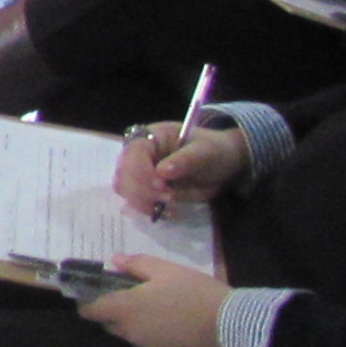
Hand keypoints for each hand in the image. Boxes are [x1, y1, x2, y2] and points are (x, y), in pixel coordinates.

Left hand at [78, 256, 228, 346]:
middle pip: (109, 323)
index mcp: (125, 310)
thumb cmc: (196, 294)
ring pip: (130, 334)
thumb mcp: (167, 270)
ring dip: (135, 322)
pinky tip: (173, 321)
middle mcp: (130, 334)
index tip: (94, 290)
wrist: (234, 330)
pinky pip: (149, 344)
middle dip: (114, 309)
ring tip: (157, 304)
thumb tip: (116, 261)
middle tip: (132, 292)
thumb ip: (137, 264)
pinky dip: (153, 333)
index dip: (87, 301)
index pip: (89, 311)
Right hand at [113, 121, 246, 215]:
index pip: (133, 151)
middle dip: (142, 189)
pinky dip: (146, 208)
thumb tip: (163, 172)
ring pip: (124, 187)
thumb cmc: (214, 152)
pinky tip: (165, 210)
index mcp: (152, 136)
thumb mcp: (206, 152)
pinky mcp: (143, 187)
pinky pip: (134, 199)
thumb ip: (185, 160)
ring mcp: (138, 170)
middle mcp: (139, 152)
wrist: (222, 165)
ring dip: (142, 200)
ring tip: (169, 204)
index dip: (142, 170)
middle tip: (170, 198)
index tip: (162, 186)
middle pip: (123, 171)